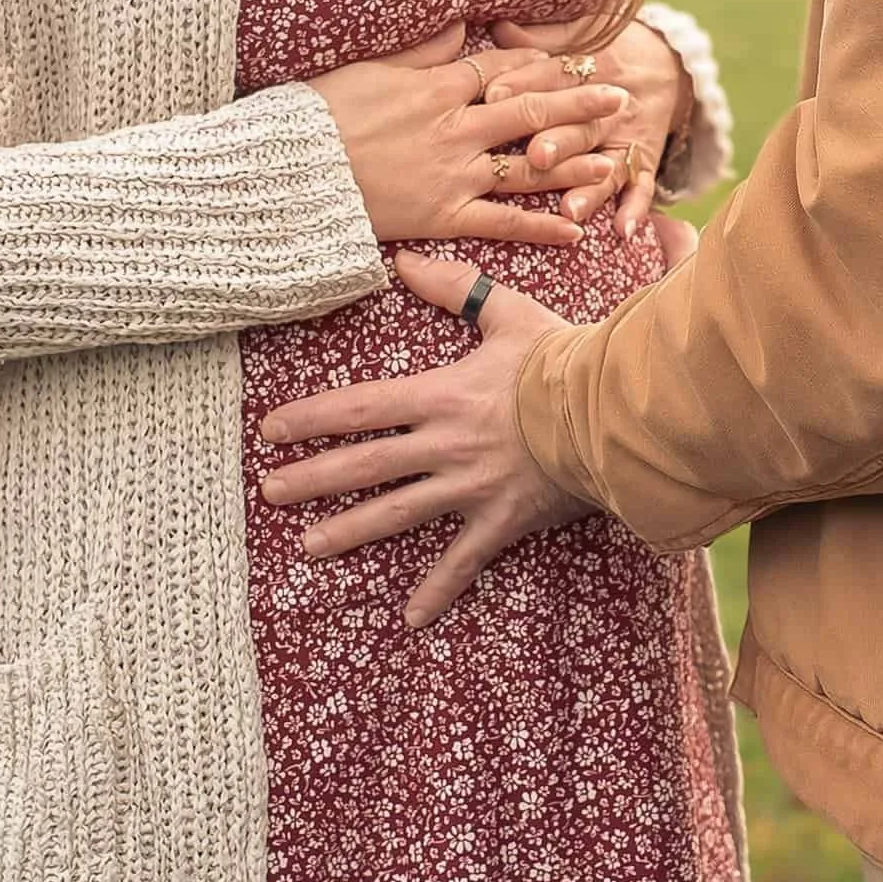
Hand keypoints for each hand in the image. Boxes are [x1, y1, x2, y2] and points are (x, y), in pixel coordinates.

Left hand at [258, 256, 582, 626]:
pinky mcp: (501, 521)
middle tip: (269, 492)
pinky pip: (463, 562)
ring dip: (349, 531)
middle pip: (364, 465)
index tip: (271, 430)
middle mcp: (444, 445)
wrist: (613, 411)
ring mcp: (470, 487)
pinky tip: (410, 619)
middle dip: (311, 478)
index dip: (310, 417)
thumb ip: (456, 288)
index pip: (359, 407)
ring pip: (397, 514)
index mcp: (440, 396)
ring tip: (307, 547)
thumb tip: (405, 262)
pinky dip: (437, 591)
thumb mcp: (508, 313)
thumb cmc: (564, 360)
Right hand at [309, 21, 628, 246]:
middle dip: (580, 103)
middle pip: (531, 110)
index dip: (543, 63)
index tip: (576, 58)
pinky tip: (575, 228)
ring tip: (618, 158)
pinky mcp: (444, 215)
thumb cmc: (317, 116)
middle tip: (620, 96)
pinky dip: (540, 225)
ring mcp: (453, 173)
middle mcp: (455, 127)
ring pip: (529, 165)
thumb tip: (459, 25)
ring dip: (577, 161)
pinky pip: (502, 222)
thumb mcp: (369, 69)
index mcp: (436, 87)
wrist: (289, 172)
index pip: (504, 68)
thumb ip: (420, 51)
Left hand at [490, 17, 693, 238]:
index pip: (553, 76)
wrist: (666, 63)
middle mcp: (609, 106)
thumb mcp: (578, 34)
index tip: (493, 94)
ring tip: (571, 207)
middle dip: (559, 141)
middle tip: (536, 155)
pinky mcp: (645, 162)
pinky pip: (643, 188)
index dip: (524, 84)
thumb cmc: (604, 50)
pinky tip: (623, 232)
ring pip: (608, 164)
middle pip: (580, 125)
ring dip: (591, 188)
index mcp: (589, 67)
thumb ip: (538, 38)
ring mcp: (628, 138)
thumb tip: (499, 25)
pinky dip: (635, 210)